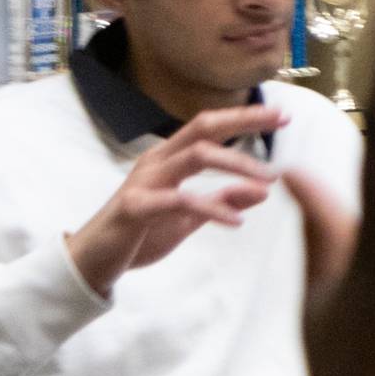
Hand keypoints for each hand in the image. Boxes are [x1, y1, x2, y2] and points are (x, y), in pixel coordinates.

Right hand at [64, 104, 288, 297]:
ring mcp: (144, 181)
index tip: (281, 115)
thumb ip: (221, 200)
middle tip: (281, 121)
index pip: (209, 127)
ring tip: (267, 181)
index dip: (243, 117)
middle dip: (242, 120)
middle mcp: (157, 161)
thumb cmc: (138, 234)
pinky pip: (178, 201)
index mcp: (168, 159)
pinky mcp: (135, 208)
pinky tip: (236, 221)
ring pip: (194, 156)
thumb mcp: (188, 217)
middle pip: (203, 128)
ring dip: (235, 164)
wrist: (93, 261)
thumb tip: (261, 191)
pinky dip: (211, 208)